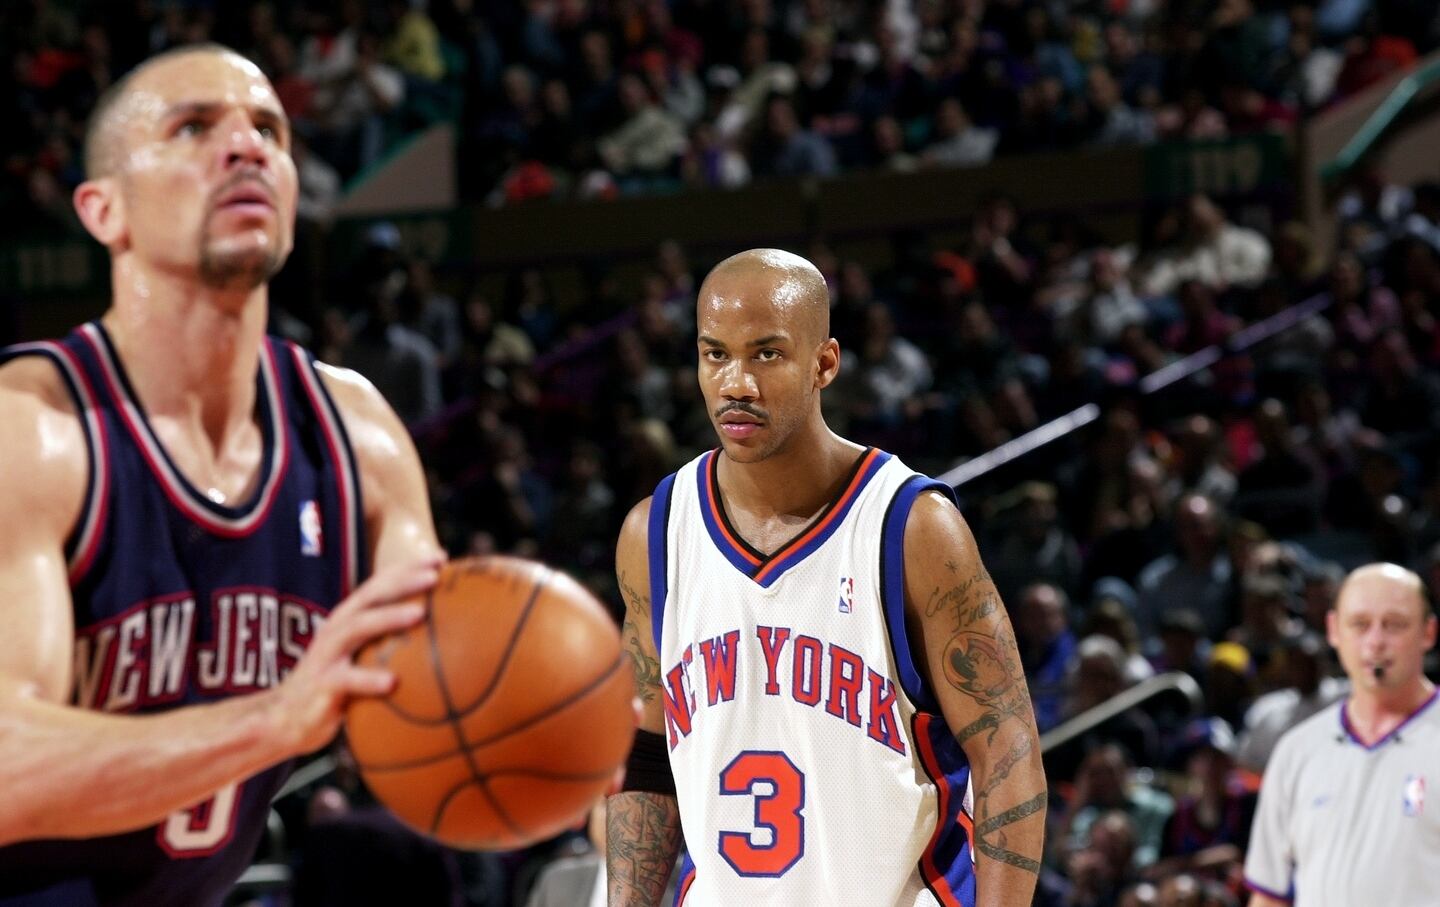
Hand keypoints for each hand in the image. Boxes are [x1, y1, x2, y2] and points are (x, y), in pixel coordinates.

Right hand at [268, 558, 440, 756]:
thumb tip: (443, 640)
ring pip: (358, 627)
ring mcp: (328, 655)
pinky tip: (393, 682)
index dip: (408, 567)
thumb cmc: (335, 685)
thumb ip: (390, 644)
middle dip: (402, 580)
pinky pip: (347, 681)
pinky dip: (369, 679)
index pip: (381, 584)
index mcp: (350, 619)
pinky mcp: (322, 685)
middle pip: (371, 595)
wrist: (285, 719)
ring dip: (389, 617)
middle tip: (435, 576)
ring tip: (420, 613)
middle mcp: (337, 628)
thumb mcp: (360, 658)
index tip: (441, 556)